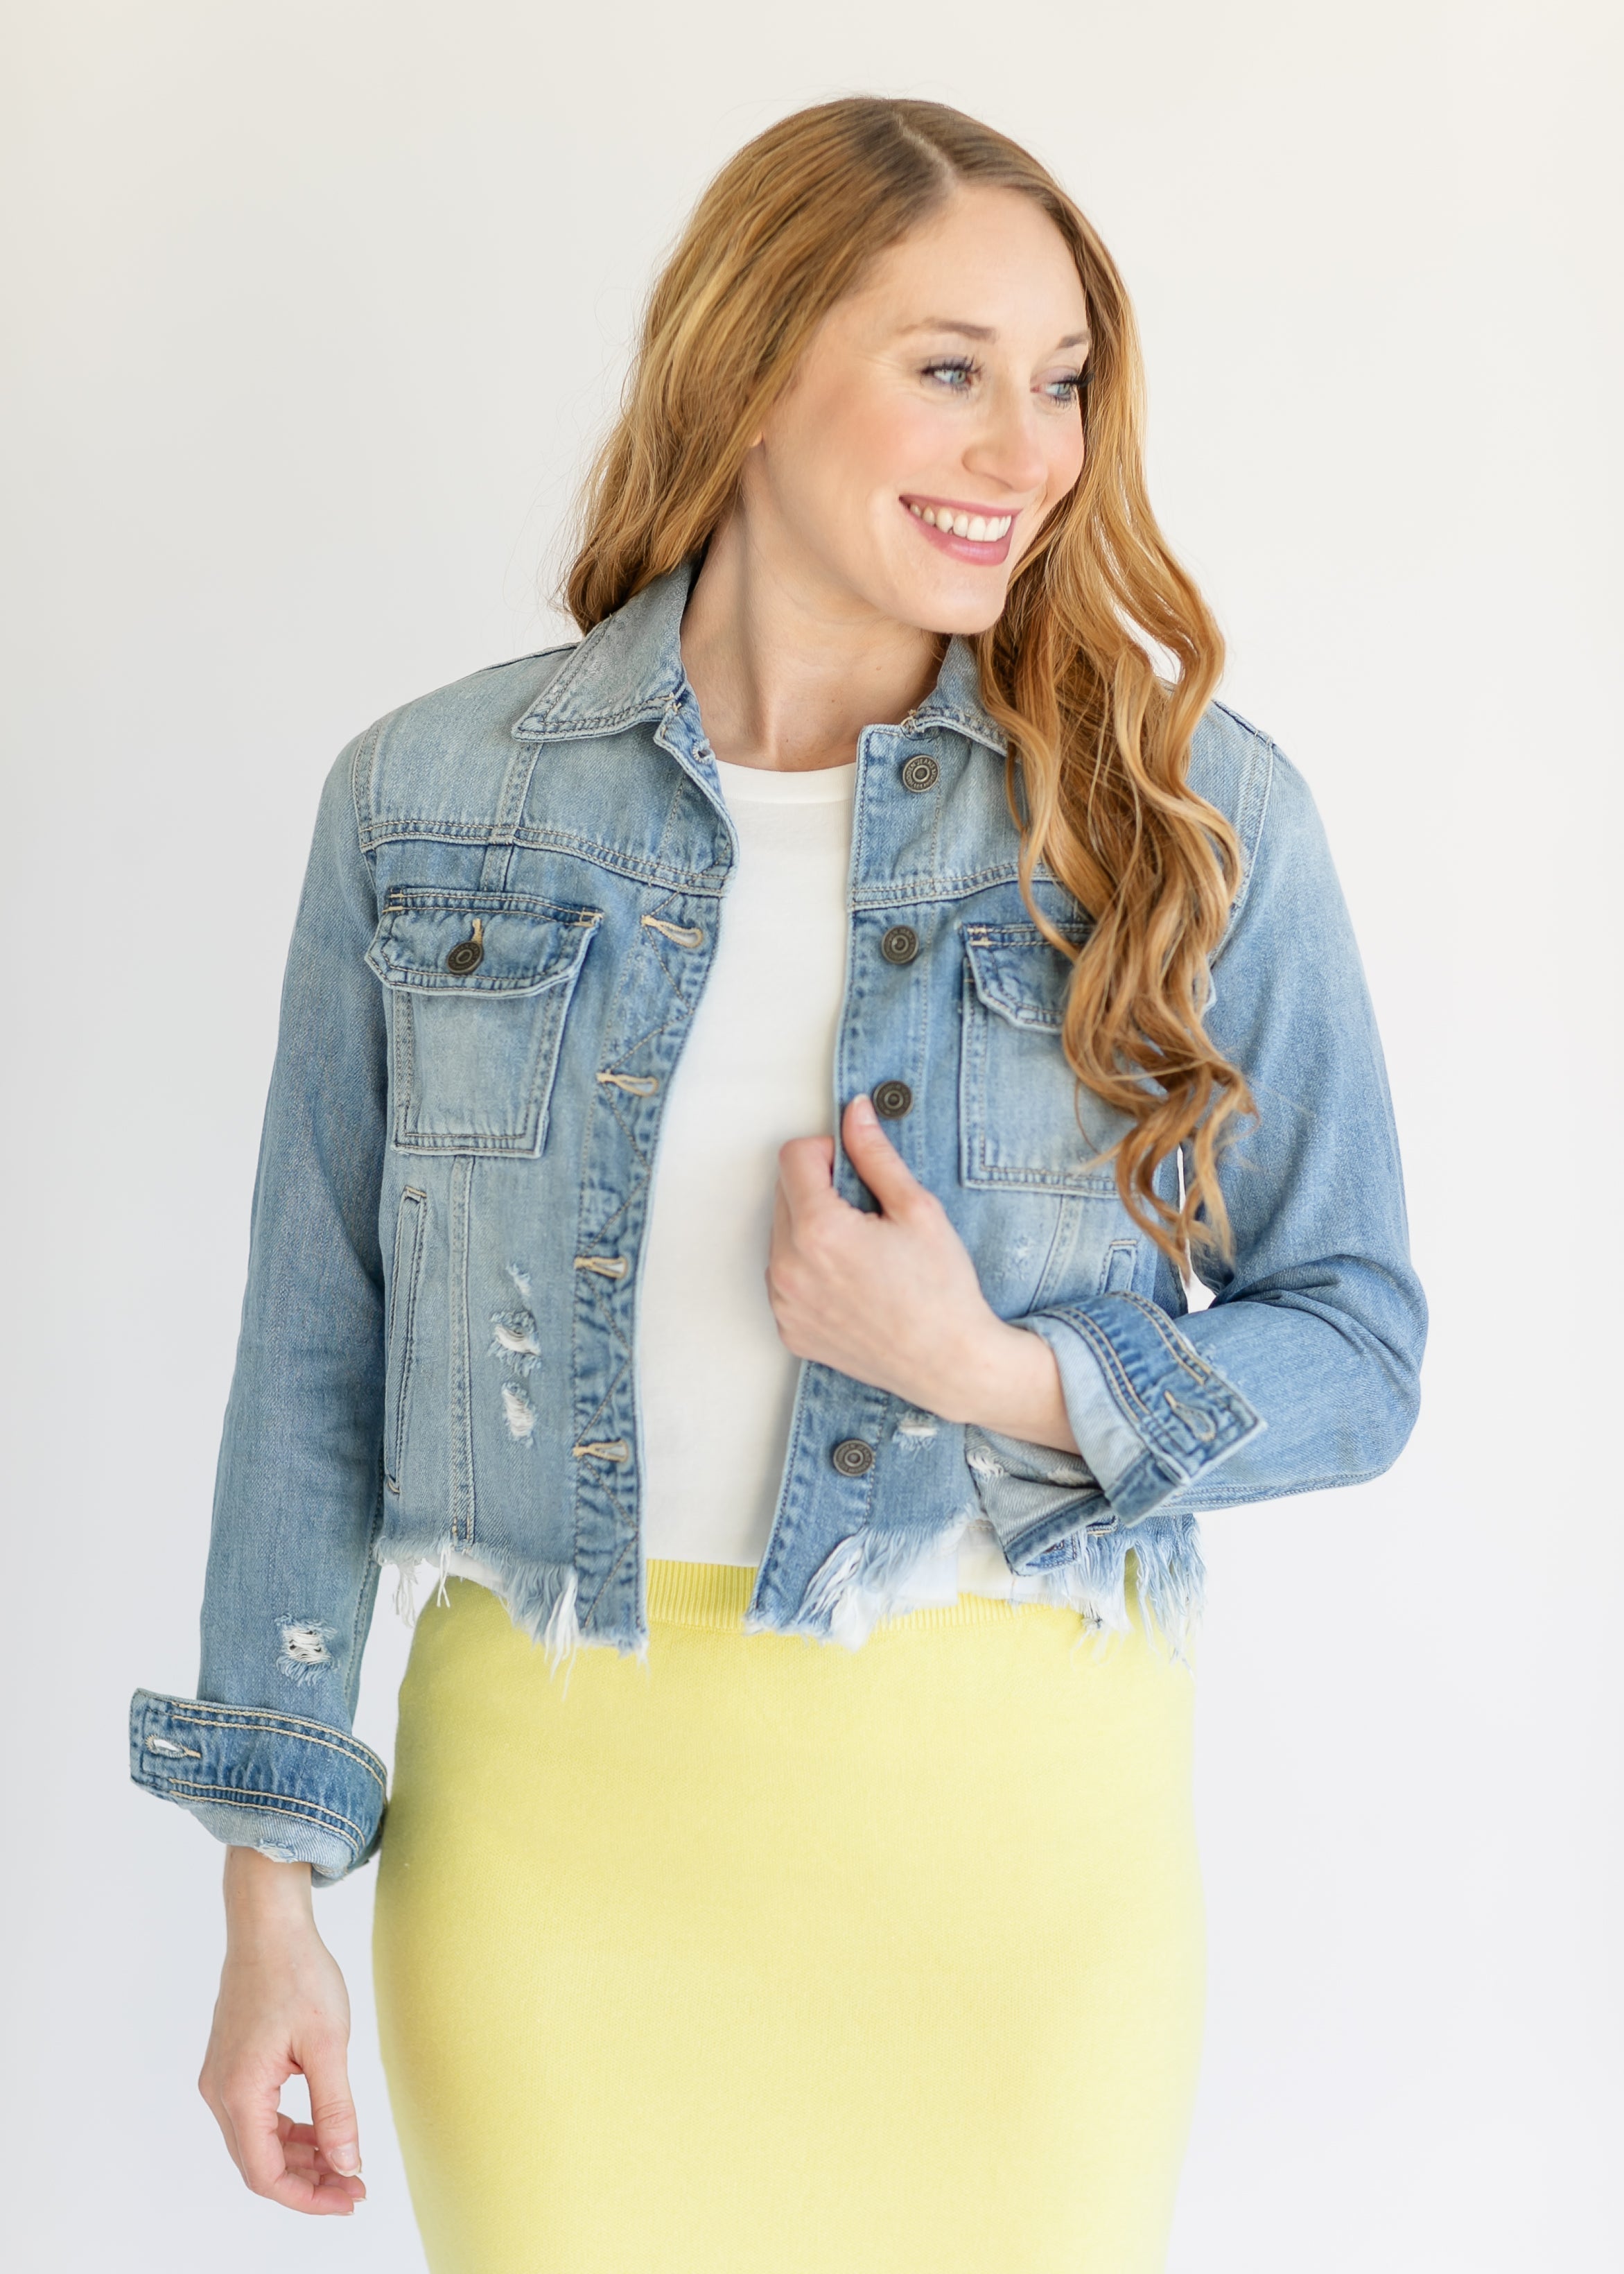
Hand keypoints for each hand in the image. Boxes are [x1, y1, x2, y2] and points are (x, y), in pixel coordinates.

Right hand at [198, 1846, 365, 2215]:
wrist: (268, 1924)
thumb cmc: (297, 1973)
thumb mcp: (328, 2043)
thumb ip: (335, 2110)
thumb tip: (347, 2164)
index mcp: (239, 2092)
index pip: (265, 2174)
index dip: (307, 2197)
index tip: (348, 2199)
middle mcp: (220, 2092)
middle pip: (259, 2163)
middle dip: (307, 2182)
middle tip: (354, 2187)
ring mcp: (221, 2078)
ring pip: (258, 2141)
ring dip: (299, 2157)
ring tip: (344, 2163)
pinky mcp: (231, 2064)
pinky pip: (256, 2115)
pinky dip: (288, 2130)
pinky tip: (320, 2129)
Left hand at [769, 1094, 1079, 1451]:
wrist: (949, 1364)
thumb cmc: (941, 1290)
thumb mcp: (917, 1210)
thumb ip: (876, 1155)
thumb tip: (855, 1112)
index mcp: (819, 1231)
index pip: (793, 1157)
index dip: (826, 1151)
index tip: (852, 1169)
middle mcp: (789, 1268)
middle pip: (783, 1194)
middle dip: (818, 1191)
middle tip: (867, 1217)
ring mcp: (784, 1304)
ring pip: (781, 1237)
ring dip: (810, 1231)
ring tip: (861, 1256)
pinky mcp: (789, 1329)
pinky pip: (784, 1280)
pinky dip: (808, 1272)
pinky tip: (851, 1285)